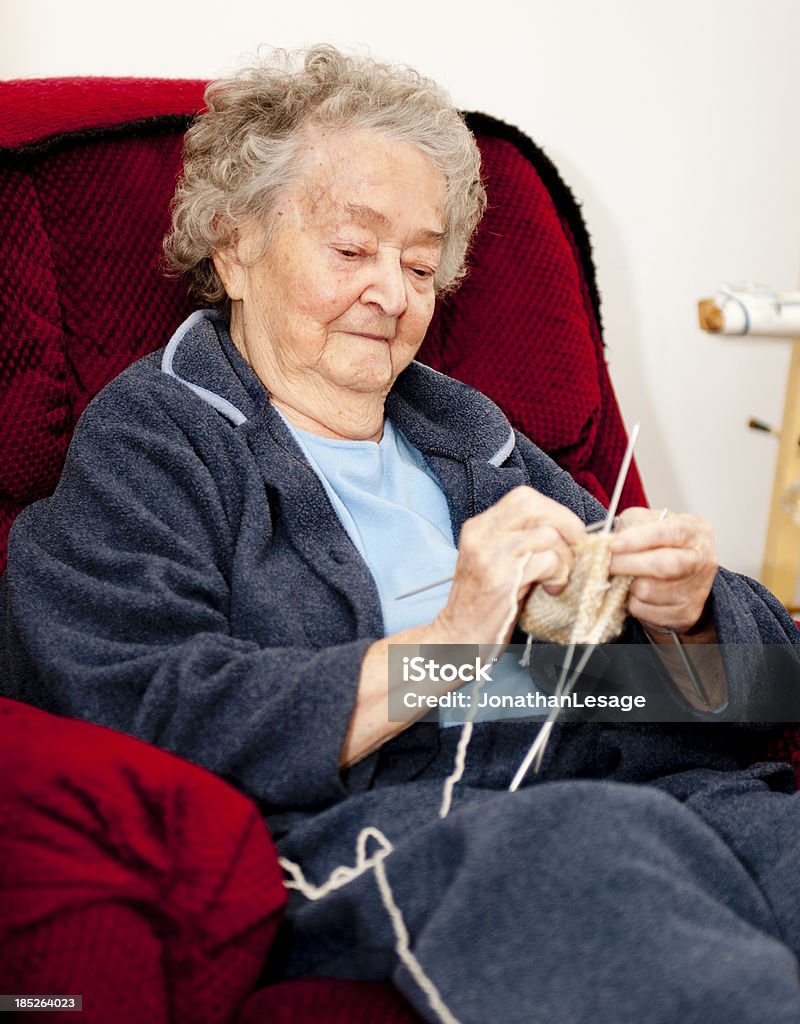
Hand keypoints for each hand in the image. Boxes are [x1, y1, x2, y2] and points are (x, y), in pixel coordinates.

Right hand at [436, 486, 586, 646]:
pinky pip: (547, 560)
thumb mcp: (498, 563)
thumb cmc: (485, 606)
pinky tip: (551, 590)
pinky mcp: (501, 577)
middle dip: (566, 524)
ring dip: (565, 557)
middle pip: (534, 504)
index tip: (569, 536)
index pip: (525, 498)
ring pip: (547, 533)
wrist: (458, 640)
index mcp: (479, 527)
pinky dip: (559, 575)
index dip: (555, 512)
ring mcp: (489, 553)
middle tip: (576, 550)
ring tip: (558, 578)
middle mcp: (480, 534)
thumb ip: (524, 542)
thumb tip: (569, 532)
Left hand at [609, 508, 717, 637]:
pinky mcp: (684, 614)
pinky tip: (634, 593)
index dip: (640, 538)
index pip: (671, 532)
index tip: (615, 544)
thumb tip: (612, 541)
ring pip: (649, 591)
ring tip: (624, 576)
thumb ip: (632, 524)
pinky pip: (644, 610)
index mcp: (695, 531)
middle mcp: (702, 560)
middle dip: (628, 564)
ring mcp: (696, 590)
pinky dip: (631, 602)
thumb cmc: (662, 544)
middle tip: (608, 563)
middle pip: (664, 565)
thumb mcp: (649, 522)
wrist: (682, 576)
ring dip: (627, 585)